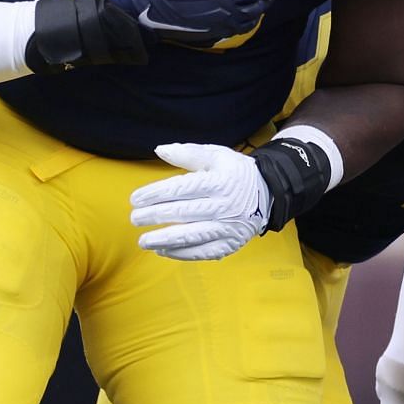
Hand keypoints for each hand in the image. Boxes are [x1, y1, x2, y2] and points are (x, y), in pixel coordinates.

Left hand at [129, 142, 270, 260]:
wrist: (268, 193)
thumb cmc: (236, 172)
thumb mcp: (216, 155)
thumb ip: (188, 153)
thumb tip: (159, 150)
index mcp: (219, 181)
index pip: (181, 188)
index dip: (155, 193)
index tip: (136, 198)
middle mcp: (224, 206)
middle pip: (183, 212)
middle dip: (155, 216)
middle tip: (134, 218)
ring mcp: (228, 228)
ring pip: (191, 236)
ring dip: (163, 240)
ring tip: (143, 241)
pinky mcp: (230, 244)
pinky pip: (202, 252)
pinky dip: (180, 253)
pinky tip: (162, 250)